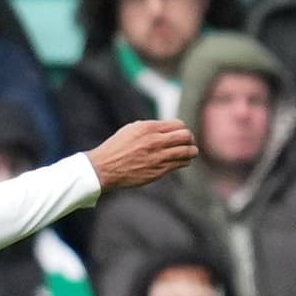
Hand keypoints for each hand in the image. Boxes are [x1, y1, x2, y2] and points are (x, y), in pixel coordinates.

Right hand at [85, 119, 200, 192]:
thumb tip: (167, 128)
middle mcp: (155, 141)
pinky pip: (180, 164)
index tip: (181, 133)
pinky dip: (184, 161)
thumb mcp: (131, 129)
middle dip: (189, 139)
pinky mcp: (159, 171)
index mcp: (148, 128)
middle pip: (186, 136)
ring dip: (191, 151)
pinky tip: (180, 161)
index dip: (182, 129)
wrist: (104, 168)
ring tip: (189, 152)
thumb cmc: (116, 148)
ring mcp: (158, 157)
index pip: (179, 125)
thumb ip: (151, 127)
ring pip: (187, 152)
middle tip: (188, 142)